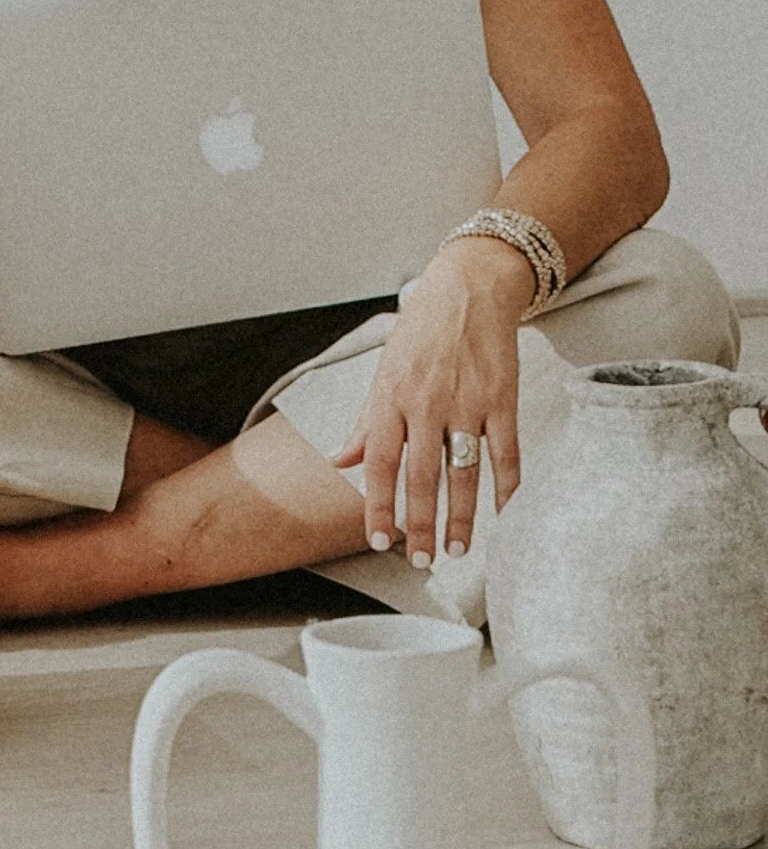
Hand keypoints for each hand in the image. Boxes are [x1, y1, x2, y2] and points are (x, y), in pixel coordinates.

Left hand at [331, 238, 530, 565]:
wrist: (469, 287)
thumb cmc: (421, 331)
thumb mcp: (383, 371)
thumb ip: (366, 422)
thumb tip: (340, 461)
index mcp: (391, 398)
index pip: (380, 463)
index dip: (379, 506)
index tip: (380, 541)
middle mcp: (427, 403)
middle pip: (421, 477)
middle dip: (421, 525)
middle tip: (422, 562)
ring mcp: (467, 401)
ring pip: (463, 472)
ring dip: (462, 517)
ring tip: (458, 550)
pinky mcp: (502, 398)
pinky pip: (506, 452)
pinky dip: (507, 487)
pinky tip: (505, 515)